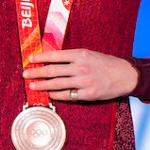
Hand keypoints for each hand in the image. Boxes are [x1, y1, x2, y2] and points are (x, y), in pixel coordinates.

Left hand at [22, 48, 138, 102]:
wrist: (124, 75)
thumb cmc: (104, 63)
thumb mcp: (88, 54)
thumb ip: (71, 57)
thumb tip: (51, 59)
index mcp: (80, 54)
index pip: (54, 55)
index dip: (40, 58)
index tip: (30, 60)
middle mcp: (81, 67)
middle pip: (52, 70)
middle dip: (36, 73)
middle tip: (25, 74)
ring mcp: (84, 81)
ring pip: (57, 84)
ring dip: (43, 85)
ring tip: (33, 86)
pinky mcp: (88, 94)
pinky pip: (67, 95)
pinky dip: (57, 95)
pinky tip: (50, 94)